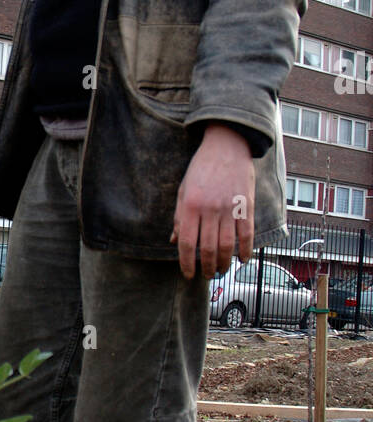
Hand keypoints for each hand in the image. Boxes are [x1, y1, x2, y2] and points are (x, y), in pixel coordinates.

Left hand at [171, 124, 254, 279]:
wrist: (226, 146)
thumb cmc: (201, 167)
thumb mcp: (183, 190)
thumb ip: (179, 217)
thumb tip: (174, 241)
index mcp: (191, 206)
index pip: (187, 243)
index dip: (186, 263)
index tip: (188, 274)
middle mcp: (210, 210)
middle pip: (207, 249)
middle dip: (206, 268)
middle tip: (207, 276)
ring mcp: (230, 208)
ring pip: (227, 245)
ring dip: (224, 263)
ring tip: (221, 270)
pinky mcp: (247, 206)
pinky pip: (247, 234)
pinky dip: (245, 250)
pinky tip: (242, 259)